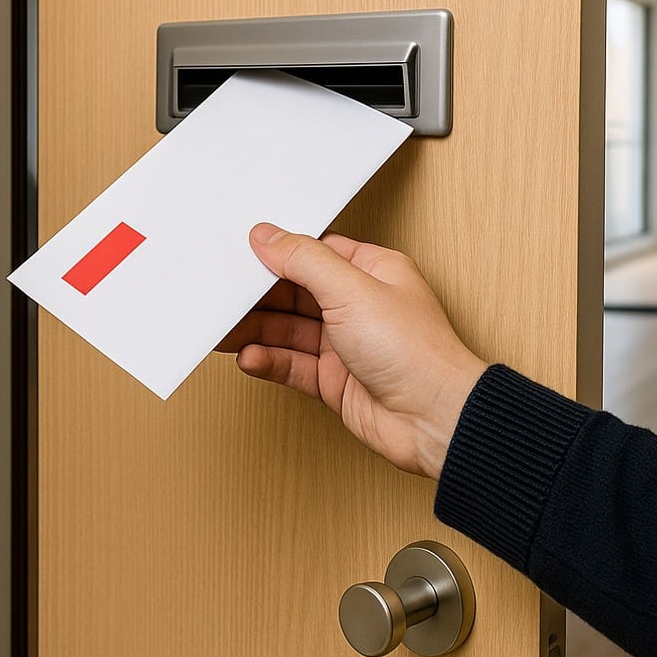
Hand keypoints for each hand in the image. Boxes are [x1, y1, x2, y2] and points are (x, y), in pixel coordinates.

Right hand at [217, 224, 486, 478]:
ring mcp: (346, 345)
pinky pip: (293, 365)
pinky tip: (251, 359)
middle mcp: (359, 306)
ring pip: (289, 331)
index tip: (240, 256)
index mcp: (372, 272)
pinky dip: (270, 361)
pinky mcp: (336, 381)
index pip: (314, 254)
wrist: (435, 421)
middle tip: (220, 298)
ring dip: (256, 332)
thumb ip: (305, 260)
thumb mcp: (352, 290)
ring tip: (223, 333)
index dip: (276, 256)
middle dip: (257, 298)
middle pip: (294, 294)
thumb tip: (269, 236)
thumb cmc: (416, 353)